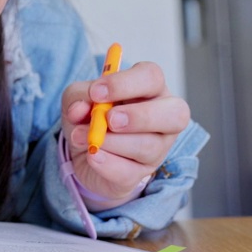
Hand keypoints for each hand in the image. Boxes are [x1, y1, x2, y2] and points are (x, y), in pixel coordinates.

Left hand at [61, 62, 189, 207]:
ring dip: (111, 142)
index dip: (125, 83)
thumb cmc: (90, 114)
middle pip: (174, 113)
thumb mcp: (78, 98)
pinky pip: (131, 172)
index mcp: (149, 88)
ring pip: (149, 146)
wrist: (84, 150)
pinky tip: (92, 155)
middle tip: (110, 119)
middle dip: (140, 116)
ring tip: (82, 136)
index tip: (96, 92)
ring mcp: (158, 148)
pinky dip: (107, 164)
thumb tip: (80, 108)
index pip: (152, 77)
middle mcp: (163, 116)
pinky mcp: (142, 173)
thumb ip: (77, 97)